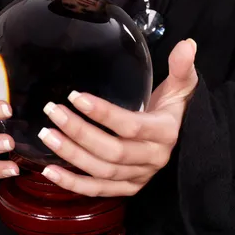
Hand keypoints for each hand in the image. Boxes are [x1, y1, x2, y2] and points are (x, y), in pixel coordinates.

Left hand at [37, 39, 197, 196]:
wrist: (179, 137)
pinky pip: (98, 191)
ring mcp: (139, 177)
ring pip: (102, 172)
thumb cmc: (173, 107)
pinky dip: (73, 184)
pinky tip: (50, 171)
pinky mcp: (127, 188)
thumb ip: (181, 66)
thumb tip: (187, 44)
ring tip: (47, 134)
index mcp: (164, 133)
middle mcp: (152, 159)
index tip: (76, 97)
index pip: (130, 127)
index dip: (103, 114)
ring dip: (71, 155)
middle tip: (53, 111)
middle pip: (112, 151)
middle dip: (79, 132)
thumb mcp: (181, 86)